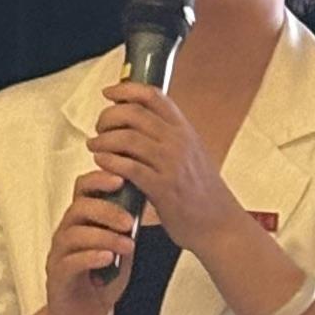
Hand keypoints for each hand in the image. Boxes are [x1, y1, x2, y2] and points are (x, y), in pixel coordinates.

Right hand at [45, 168, 138, 314]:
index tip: (121, 180)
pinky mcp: (56, 276)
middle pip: (79, 207)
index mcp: (81, 221)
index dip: (99, 179)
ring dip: (103, 236)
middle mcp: (66, 232)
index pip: (83, 189)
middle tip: (129, 222)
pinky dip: (90, 257)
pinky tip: (108, 259)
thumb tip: (147, 205)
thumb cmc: (100, 282)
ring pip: (74, 233)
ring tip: (127, 246)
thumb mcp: (122, 253)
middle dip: (106, 210)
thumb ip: (128, 231)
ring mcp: (58, 254)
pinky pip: (70, 261)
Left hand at [92, 82, 236, 253]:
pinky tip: (101, 161)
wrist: (220, 224)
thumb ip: (169, 136)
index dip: (127, 89)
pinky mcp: (164, 189)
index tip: (109, 92)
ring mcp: (172, 165)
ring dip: (104, 139)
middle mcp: (179, 142)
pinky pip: (130, 167)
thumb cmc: (201, 192)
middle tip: (99, 127)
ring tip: (94, 146)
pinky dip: (110, 161)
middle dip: (109, 116)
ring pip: (128, 138)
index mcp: (185, 130)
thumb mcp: (191, 154)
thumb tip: (140, 120)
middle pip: (134, 113)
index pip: (154, 96)